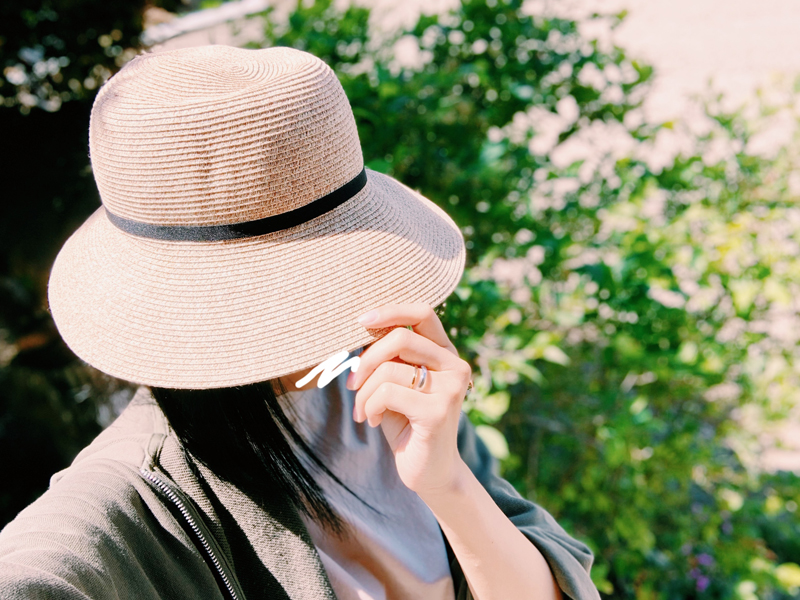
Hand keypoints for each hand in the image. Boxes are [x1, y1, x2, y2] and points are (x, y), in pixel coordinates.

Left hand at [347, 302, 472, 498]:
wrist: (429, 471)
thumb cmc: (407, 423)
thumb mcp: (397, 383)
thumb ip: (390, 356)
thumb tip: (364, 327)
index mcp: (445, 353)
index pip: (422, 313)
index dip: (390, 311)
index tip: (360, 321)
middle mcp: (455, 366)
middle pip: (401, 337)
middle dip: (366, 359)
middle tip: (353, 383)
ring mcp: (451, 389)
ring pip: (389, 369)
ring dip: (364, 392)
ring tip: (364, 411)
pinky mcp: (438, 412)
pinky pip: (387, 393)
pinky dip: (369, 406)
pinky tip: (373, 421)